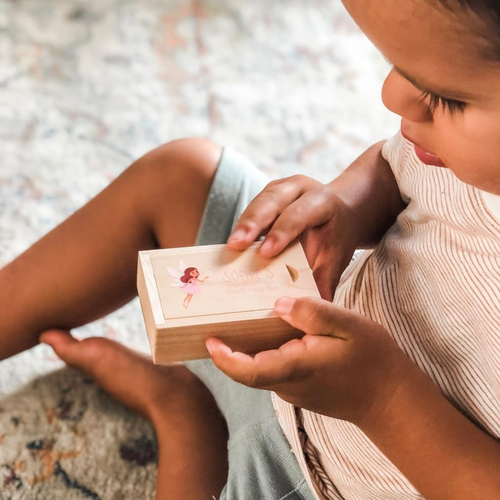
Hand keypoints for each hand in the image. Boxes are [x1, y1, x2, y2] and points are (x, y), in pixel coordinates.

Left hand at [206, 296, 412, 427]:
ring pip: (259, 368)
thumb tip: (279, 304)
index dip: (224, 358)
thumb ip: (313, 313)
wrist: (390, 400)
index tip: (209, 339)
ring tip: (240, 317)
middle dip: (228, 348)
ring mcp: (293, 389)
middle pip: (247, 369)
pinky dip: (264, 350)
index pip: (248, 370)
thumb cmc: (373, 361)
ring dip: (246, 348)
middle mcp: (288, 384)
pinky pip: (273, 368)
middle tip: (216, 318)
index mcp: (296, 368)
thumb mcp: (348, 326)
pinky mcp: (299, 387)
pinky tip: (271, 329)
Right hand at [227, 175, 358, 299]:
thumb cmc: (336, 237)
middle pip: (272, 201)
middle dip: (253, 223)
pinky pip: (251, 208)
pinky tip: (233, 245)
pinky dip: (242, 226)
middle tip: (236, 245)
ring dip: (242, 225)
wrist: (341, 212)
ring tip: (230, 246)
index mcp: (321, 202)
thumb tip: (314, 310)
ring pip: (258, 202)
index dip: (281, 232)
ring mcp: (281, 188)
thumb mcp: (336, 257)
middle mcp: (300, 188)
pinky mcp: (267, 194)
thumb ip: (325, 281)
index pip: (299, 214)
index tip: (264, 253)